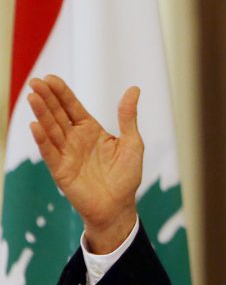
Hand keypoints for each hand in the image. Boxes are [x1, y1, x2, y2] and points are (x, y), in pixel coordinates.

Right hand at [27, 75, 142, 252]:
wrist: (119, 206)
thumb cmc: (126, 176)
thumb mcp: (132, 143)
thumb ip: (128, 117)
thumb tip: (134, 89)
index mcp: (91, 130)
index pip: (73, 107)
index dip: (62, 93)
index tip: (51, 78)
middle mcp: (76, 139)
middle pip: (58, 114)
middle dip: (47, 98)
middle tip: (36, 82)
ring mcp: (67, 154)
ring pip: (52, 130)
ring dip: (42, 114)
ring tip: (32, 97)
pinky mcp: (61, 170)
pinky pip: (50, 152)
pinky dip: (42, 139)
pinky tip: (35, 125)